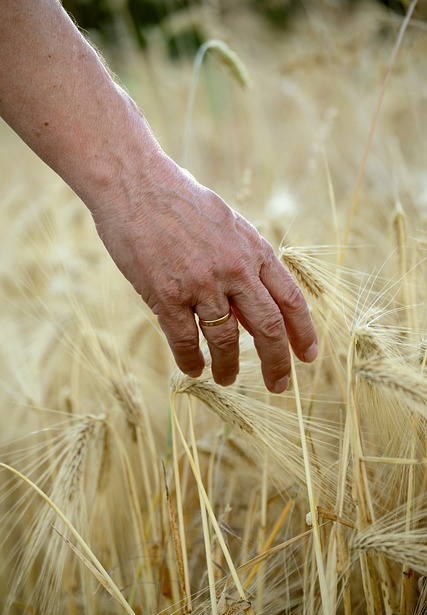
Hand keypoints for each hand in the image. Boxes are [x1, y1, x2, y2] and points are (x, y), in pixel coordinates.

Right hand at [92, 152, 316, 392]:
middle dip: (277, 363)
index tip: (307, 357)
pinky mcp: (167, 294)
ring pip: (226, 340)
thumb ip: (243, 263)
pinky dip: (191, 361)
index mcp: (253, 249)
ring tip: (227, 379)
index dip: (303, 332)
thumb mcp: (226, 225)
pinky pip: (185, 341)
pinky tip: (194, 370)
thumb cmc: (180, 202)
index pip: (290, 299)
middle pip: (268, 328)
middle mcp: (234, 269)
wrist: (135, 183)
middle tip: (278, 386)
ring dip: (229, 366)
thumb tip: (252, 308)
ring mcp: (201, 283)